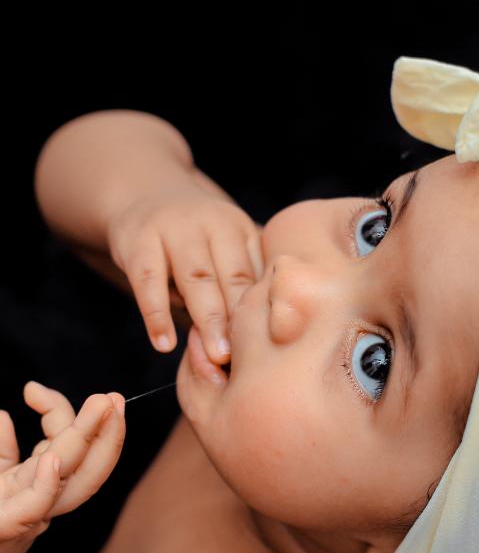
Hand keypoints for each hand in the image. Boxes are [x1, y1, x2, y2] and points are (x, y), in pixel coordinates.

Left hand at [0, 383, 125, 552]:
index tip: (31, 390)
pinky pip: (34, 509)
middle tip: (114, 398)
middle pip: (89, 467)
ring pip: (75, 485)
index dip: (57, 410)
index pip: (66, 443)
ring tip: (102, 410)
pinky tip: (52, 461)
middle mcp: (44, 500)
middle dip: (108, 431)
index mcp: (40, 483)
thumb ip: (2, 448)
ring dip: (91, 445)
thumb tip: (3, 415)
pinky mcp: (6, 528)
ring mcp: (30, 516)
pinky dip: (47, 486)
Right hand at [106, 183, 263, 364]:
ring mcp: (173, 228)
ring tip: (214, 356)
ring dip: (207, 319)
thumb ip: (240, 280)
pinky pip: (148, 281)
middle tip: (245, 357)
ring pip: (194, 278)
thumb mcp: (223, 246)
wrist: (142, 196)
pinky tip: (164, 344)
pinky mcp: (138, 240)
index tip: (266, 349)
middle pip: (229, 276)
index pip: (252, 275)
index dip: (258, 313)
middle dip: (237, 319)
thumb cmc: (193, 240)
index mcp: (238, 228)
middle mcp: (210, 223)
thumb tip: (266, 336)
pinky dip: (156, 314)